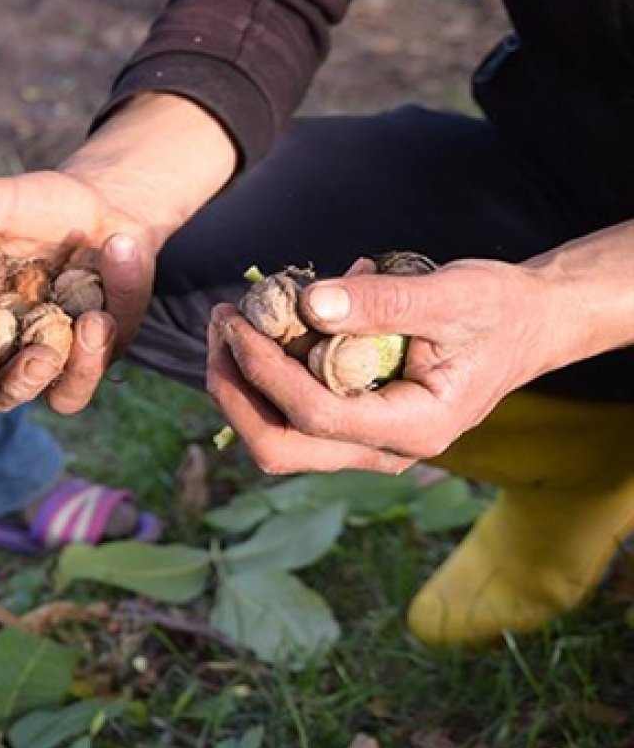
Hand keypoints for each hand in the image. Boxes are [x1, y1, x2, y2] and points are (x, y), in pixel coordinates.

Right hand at [0, 170, 164, 413]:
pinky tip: (113, 277)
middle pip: (0, 396)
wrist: (105, 198)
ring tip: (91, 323)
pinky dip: (113, 324)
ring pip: (61, 398)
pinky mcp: (104, 346)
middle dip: (18, 385)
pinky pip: (106, 357)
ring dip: (77, 372)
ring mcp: (61, 351)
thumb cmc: (37, 202)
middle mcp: (14, 345)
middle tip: (40, 357)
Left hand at [207, 260, 562, 473]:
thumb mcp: (451, 295)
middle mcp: (384, 452)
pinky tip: (265, 330)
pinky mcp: (351, 429)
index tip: (236, 323)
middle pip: (280, 446)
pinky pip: (291, 418)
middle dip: (235, 390)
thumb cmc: (497, 309)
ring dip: (242, 385)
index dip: (265, 372)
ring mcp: (365, 447)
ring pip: (276, 438)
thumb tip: (306, 305)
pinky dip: (265, 379)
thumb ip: (382, 301)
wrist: (526, 328)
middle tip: (222, 324)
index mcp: (415, 428)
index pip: (316, 416)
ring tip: (234, 322)